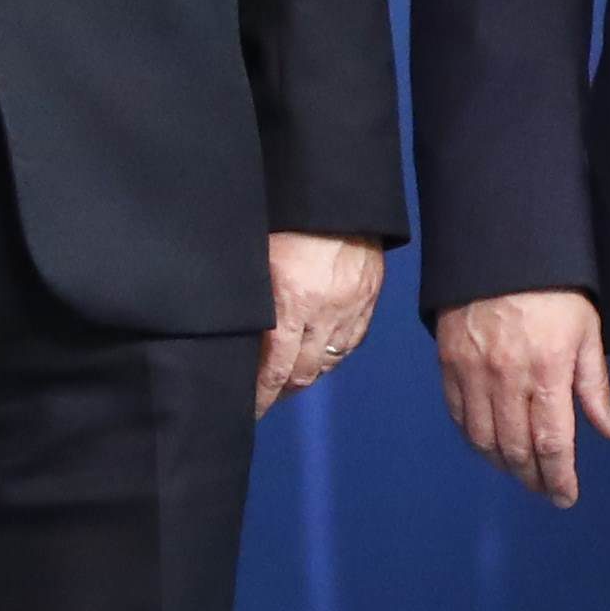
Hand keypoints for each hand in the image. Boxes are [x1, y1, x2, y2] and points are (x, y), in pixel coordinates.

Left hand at [255, 233, 388, 415]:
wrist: (340, 201)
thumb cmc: (291, 223)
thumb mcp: (259, 260)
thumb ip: (254, 300)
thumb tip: (241, 336)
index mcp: (291, 303)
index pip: (274, 368)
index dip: (262, 395)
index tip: (252, 409)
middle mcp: (323, 314)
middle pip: (304, 372)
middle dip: (283, 389)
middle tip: (267, 396)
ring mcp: (350, 310)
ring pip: (329, 362)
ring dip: (308, 374)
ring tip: (292, 377)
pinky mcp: (369, 302)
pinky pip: (351, 343)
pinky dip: (334, 355)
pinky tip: (320, 354)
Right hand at [436, 288, 609, 505]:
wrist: (502, 250)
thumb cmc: (555, 290)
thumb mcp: (587, 332)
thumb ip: (594, 387)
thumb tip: (609, 431)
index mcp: (547, 372)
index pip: (552, 443)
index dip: (559, 477)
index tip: (566, 496)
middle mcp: (506, 380)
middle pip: (515, 449)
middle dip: (533, 478)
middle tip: (547, 491)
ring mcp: (473, 373)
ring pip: (483, 439)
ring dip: (503, 465)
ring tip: (522, 474)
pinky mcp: (449, 364)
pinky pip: (459, 415)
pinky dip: (474, 439)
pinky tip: (490, 447)